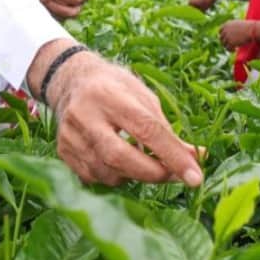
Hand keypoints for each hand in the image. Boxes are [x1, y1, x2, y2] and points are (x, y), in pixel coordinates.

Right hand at [36, 44, 205, 186]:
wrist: (71, 81)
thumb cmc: (116, 87)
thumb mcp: (144, 97)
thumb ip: (166, 128)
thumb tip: (197, 157)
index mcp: (109, 95)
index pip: (146, 130)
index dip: (173, 156)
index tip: (196, 177)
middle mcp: (84, 116)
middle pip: (120, 157)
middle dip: (154, 173)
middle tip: (176, 176)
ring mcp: (70, 137)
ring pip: (108, 173)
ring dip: (136, 176)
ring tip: (148, 163)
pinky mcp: (63, 153)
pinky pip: (95, 178)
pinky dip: (117, 177)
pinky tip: (124, 163)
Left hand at [219, 20, 257, 49]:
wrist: (253, 30)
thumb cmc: (249, 27)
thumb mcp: (239, 24)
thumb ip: (233, 28)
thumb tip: (230, 34)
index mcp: (227, 24)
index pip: (220, 31)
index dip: (223, 35)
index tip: (226, 39)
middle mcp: (225, 30)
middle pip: (221, 38)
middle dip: (225, 42)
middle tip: (230, 45)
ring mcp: (227, 36)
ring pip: (224, 44)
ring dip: (228, 47)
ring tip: (234, 48)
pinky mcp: (230, 42)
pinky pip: (228, 48)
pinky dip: (231, 50)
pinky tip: (235, 50)